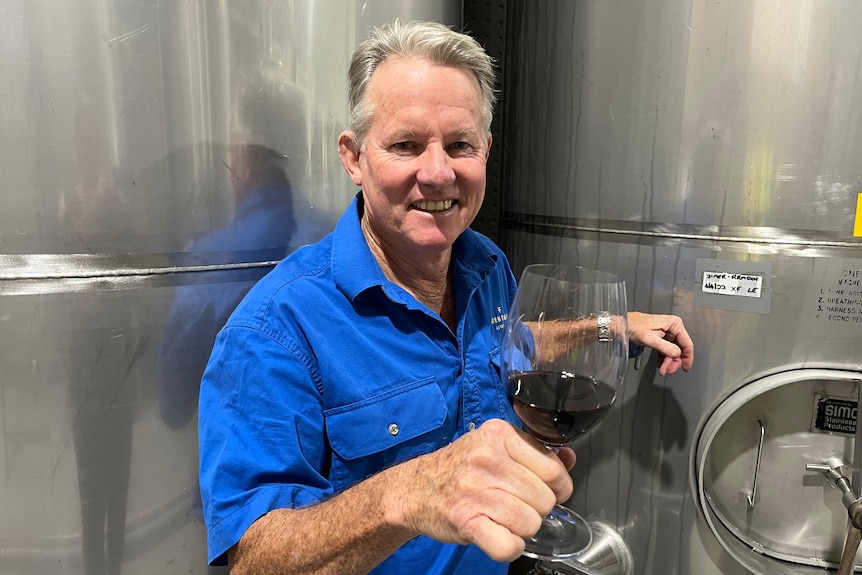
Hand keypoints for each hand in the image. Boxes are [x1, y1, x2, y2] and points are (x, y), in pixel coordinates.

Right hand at [387, 419, 574, 561]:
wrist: (416, 488)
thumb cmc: (460, 468)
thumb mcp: (495, 446)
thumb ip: (535, 451)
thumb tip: (569, 459)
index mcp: (499, 435)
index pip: (553, 468)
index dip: (558, 486)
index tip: (547, 490)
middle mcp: (487, 459)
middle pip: (545, 499)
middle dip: (536, 508)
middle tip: (516, 504)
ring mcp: (475, 490)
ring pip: (530, 523)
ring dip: (522, 528)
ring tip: (504, 518)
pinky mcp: (465, 520)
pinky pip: (509, 546)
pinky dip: (509, 547)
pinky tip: (498, 534)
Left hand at [627, 311, 693, 375]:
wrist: (623, 325)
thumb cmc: (634, 326)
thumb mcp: (650, 339)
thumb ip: (665, 347)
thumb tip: (676, 354)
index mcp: (674, 324)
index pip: (687, 344)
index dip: (687, 358)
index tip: (685, 368)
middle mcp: (672, 327)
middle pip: (680, 349)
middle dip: (674, 362)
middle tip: (668, 371)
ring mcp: (667, 332)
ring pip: (672, 351)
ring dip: (668, 362)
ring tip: (663, 370)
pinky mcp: (661, 337)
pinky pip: (666, 350)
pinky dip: (663, 358)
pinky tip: (660, 364)